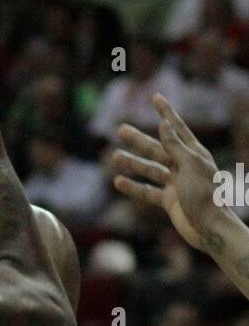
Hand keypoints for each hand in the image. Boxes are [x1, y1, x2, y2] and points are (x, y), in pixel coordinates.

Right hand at [112, 94, 221, 250]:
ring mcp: (176, 184)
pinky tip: (118, 182)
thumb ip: (175, 145)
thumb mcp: (190, 166)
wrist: (211, 228)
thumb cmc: (205, 195)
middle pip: (158, 148)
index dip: (165, 111)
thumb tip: (163, 124)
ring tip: (114, 156)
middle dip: (139, 140)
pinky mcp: (170, 201)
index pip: (176, 128)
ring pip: (150, 170)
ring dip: (133, 163)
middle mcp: (184, 166)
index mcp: (194, 153)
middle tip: (120, 129)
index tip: (154, 96)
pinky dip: (133, 187)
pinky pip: (148, 191)